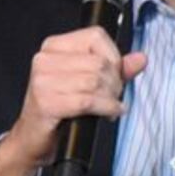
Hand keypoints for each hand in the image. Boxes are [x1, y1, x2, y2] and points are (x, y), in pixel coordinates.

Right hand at [0, 29, 150, 175]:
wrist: (33, 139)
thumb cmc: (60, 109)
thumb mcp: (88, 83)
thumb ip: (115, 69)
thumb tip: (141, 59)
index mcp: (53, 47)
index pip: (96, 36)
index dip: (114, 57)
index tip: (116, 75)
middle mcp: (44, 59)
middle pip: (99, 62)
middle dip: (115, 83)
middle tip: (113, 97)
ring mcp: (42, 80)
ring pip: (95, 81)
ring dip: (111, 98)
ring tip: (109, 106)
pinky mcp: (46, 102)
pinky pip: (88, 101)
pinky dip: (106, 108)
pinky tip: (109, 114)